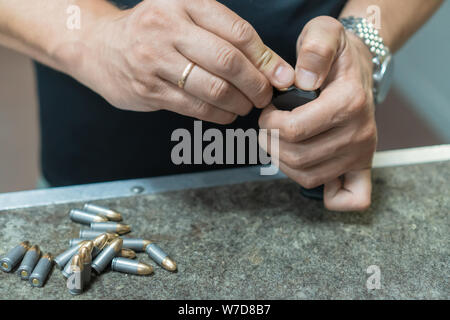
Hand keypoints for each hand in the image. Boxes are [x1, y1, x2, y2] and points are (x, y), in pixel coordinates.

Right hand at [65, 0, 293, 123]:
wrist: (100, 47)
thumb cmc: (154, 31)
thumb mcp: (185, 17)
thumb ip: (225, 35)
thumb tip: (273, 67)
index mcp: (184, 3)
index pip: (238, 32)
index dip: (266, 58)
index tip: (283, 76)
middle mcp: (167, 28)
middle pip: (227, 61)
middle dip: (256, 84)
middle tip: (266, 96)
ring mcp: (154, 60)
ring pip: (213, 88)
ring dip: (240, 103)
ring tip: (247, 106)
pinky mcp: (148, 90)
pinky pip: (195, 107)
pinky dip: (219, 114)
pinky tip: (227, 113)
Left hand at [258, 16, 376, 210]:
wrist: (359, 69)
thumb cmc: (336, 56)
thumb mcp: (324, 33)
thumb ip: (315, 48)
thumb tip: (303, 80)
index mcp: (349, 102)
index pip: (294, 130)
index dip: (269, 123)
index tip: (268, 111)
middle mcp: (359, 133)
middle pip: (298, 158)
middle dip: (271, 143)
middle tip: (268, 127)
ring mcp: (362, 153)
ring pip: (309, 177)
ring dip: (284, 163)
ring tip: (279, 142)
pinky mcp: (362, 165)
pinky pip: (350, 198)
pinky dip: (329, 197)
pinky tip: (311, 170)